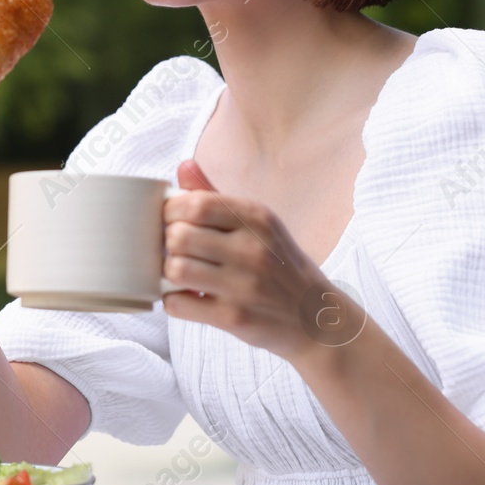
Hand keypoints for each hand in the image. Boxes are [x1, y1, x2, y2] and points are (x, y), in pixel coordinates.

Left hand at [160, 159, 366, 362]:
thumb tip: (182, 166)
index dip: (171, 211)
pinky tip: (188, 297)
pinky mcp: (234, 318)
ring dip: (168, 273)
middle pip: (179, 236)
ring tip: (181, 273)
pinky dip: (173, 301)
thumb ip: (216, 196)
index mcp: (257, 218)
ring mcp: (244, 286)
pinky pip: (178, 304)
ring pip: (175, 270)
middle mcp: (252, 249)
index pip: (195, 204)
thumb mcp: (258, 224)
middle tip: (176, 250)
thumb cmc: (279, 265)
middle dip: (168, 243)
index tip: (172, 221)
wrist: (316, 316)